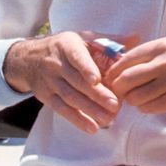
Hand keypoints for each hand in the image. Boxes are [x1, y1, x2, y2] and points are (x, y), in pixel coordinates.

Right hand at [3, 33, 119, 133]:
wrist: (29, 58)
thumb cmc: (65, 46)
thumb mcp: (83, 37)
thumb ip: (109, 40)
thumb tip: (136, 38)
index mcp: (67, 46)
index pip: (76, 58)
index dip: (86, 68)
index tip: (98, 79)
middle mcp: (56, 64)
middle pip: (76, 82)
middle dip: (96, 95)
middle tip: (115, 105)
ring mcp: (50, 82)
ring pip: (70, 98)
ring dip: (89, 110)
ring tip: (107, 119)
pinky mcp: (46, 97)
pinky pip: (62, 110)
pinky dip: (77, 120)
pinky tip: (92, 127)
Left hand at [104, 37, 165, 113]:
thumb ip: (151, 54)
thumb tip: (122, 65)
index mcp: (163, 46)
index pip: (127, 59)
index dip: (115, 71)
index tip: (112, 77)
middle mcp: (165, 63)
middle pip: (126, 79)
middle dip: (118, 88)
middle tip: (120, 91)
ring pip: (135, 96)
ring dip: (133, 99)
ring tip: (139, 97)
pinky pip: (148, 107)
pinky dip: (145, 107)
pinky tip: (152, 102)